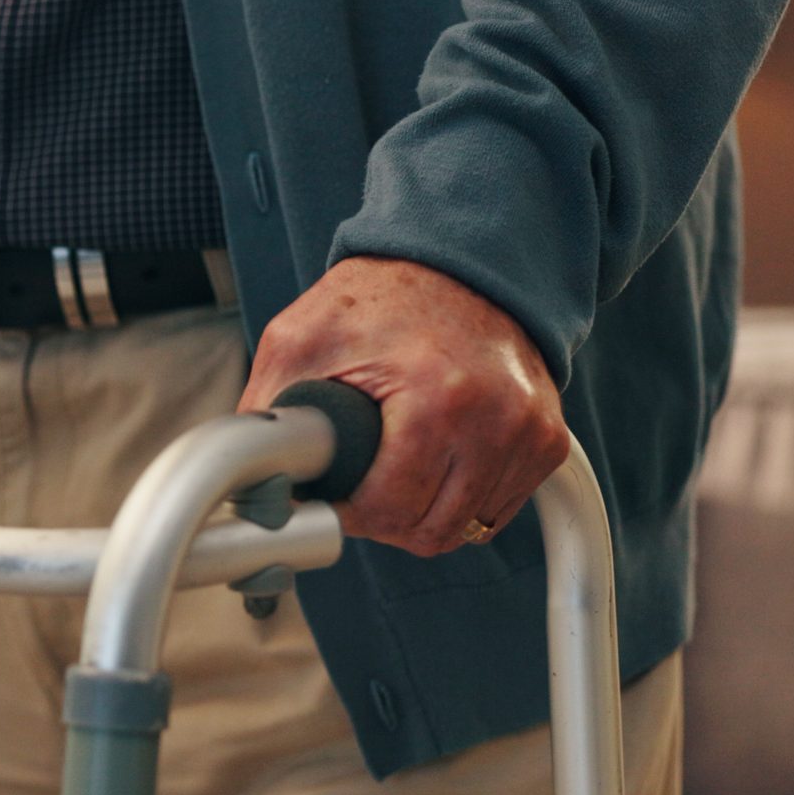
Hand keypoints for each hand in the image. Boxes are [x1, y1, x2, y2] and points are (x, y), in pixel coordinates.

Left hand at [236, 257, 567, 556]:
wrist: (459, 263)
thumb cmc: (379, 299)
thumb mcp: (300, 339)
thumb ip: (266, 410)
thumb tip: (245, 476)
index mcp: (436, 397)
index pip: (390, 511)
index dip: (348, 512)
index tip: (332, 495)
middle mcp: (496, 419)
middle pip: (428, 531)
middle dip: (383, 518)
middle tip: (361, 483)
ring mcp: (530, 432)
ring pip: (465, 529)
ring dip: (424, 512)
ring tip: (397, 466)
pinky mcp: (548, 442)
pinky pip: (497, 509)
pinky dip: (461, 498)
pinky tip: (436, 459)